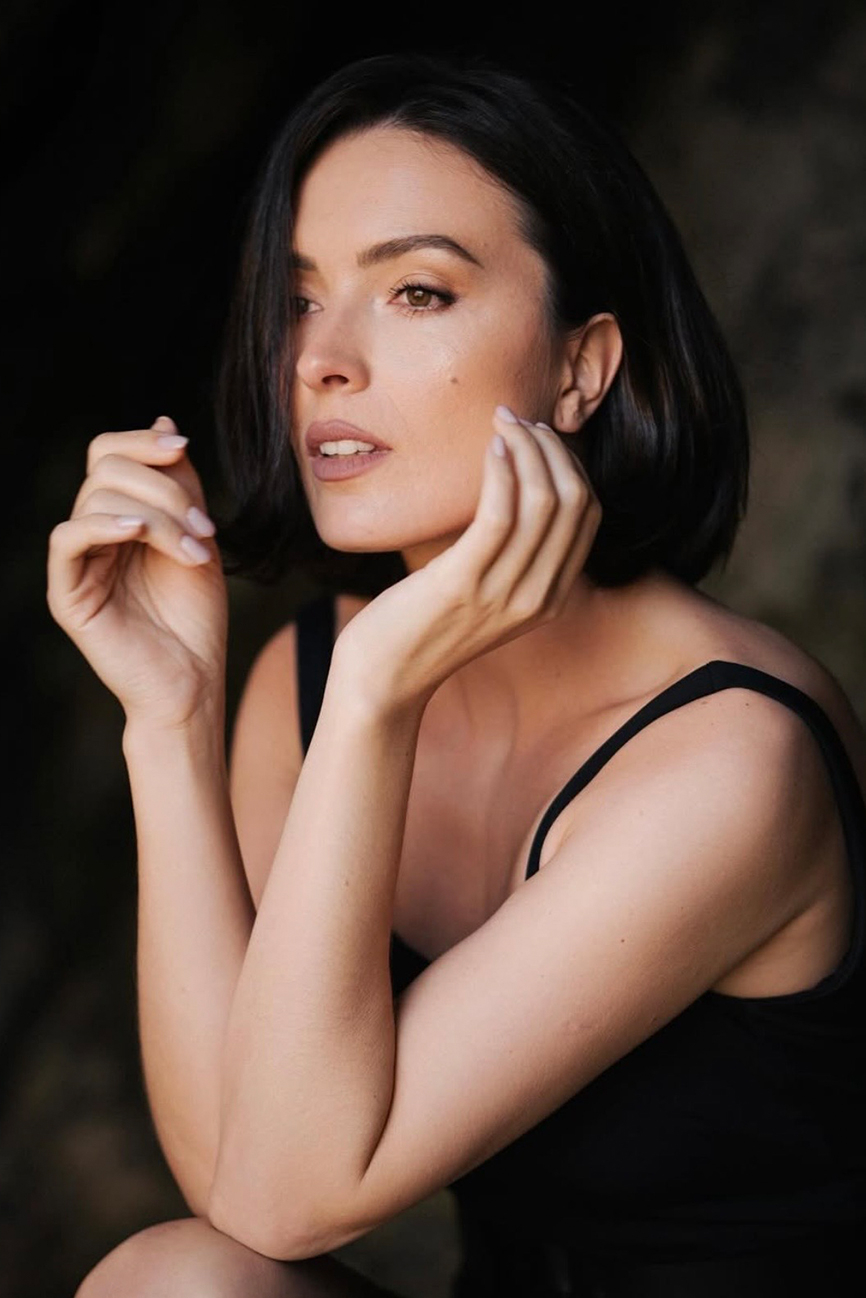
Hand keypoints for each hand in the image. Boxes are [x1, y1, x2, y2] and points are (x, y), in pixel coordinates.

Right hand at [46, 416, 227, 729]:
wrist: (193, 682)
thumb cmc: (196, 617)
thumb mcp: (198, 535)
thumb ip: (181, 484)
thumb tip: (164, 422)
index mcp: (120, 516)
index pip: (110, 453)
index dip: (142, 442)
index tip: (184, 447)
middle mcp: (93, 534)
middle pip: (105, 468)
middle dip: (164, 489)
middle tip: (205, 529)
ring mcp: (77, 563)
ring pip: (95, 497)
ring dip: (157, 516)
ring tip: (195, 553)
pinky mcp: (67, 593)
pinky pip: (66, 538)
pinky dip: (102, 525)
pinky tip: (138, 534)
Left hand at [332, 405, 601, 715]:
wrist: (383, 680)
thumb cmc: (422, 627)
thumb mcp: (481, 593)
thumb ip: (506, 555)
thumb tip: (509, 489)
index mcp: (549, 598)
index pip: (588, 516)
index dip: (571, 465)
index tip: (539, 437)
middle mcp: (537, 597)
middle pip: (574, 502)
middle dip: (553, 448)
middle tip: (518, 420)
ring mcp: (504, 594)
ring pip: (544, 501)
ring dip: (527, 448)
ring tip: (502, 422)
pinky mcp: (463, 585)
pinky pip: (500, 515)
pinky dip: (501, 471)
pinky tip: (490, 448)